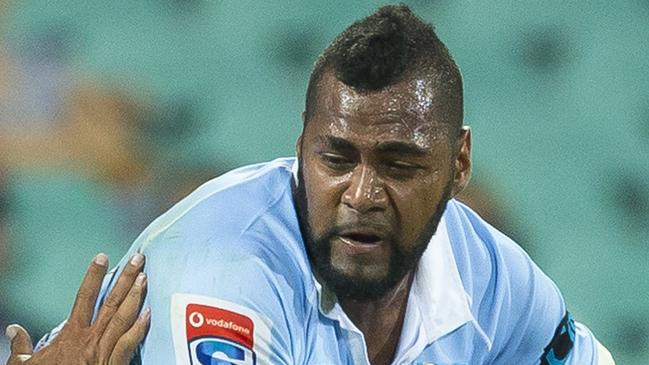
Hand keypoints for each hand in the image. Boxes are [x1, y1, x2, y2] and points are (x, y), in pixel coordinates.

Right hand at [5, 253, 149, 364]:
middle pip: (111, 302)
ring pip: (123, 318)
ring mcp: (104, 351)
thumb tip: (13, 330)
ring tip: (145, 277)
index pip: (84, 297)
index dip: (94, 276)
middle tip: (138, 258)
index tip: (102, 257)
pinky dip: (139, 329)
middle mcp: (90, 339)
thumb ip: (22, 347)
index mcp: (72, 335)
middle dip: (126, 278)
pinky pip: (129, 344)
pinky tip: (149, 314)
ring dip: (136, 296)